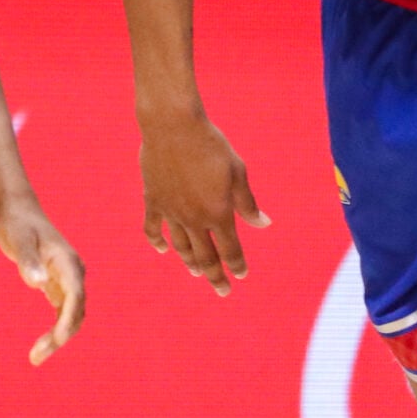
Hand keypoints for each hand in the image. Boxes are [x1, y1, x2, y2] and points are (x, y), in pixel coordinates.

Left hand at [0, 195, 85, 362]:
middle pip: (75, 312)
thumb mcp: (19, 239)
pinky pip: (62, 312)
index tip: (55, 340)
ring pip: (70, 316)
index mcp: (68, 263)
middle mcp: (73, 273)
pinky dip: (54, 329)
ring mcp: (67, 280)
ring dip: (57, 337)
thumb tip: (37, 283)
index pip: (75, 297)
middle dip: (60, 336)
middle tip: (36, 357)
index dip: (67, 321)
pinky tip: (41, 345)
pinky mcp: (57, 284)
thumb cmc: (17, 224)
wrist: (18, 211)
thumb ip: (27, 260)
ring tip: (36, 357)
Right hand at [140, 108, 268, 296]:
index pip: (230, 249)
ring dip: (191, 263)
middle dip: (216, 276)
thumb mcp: (237, 172)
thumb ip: (247, 203)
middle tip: (223, 291)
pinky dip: (157, 241)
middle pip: (206, 256)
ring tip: (197, 273)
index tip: (242, 275)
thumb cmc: (211, 145)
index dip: (237, 265)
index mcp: (218, 213)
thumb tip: (263, 224)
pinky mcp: (153, 199)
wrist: (173, 126)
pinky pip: (153, 228)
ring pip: (181, 246)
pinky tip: (163, 249)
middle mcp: (194, 218)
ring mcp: (171, 211)